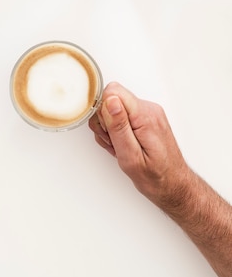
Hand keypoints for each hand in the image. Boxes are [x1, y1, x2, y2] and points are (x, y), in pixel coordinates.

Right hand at [89, 82, 191, 207]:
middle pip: (110, 100)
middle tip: (115, 143)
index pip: (113, 92)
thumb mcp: (130, 156)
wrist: (173, 185)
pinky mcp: (144, 118)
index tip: (108, 130)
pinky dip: (117, 131)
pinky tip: (123, 145)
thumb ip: (118, 126)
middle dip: (105, 123)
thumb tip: (110, 100)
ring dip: (110, 129)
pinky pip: (120, 116)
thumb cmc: (155, 176)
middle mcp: (148, 110)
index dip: (103, 111)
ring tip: (120, 147)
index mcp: (145, 116)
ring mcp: (147, 113)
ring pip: (113, 109)